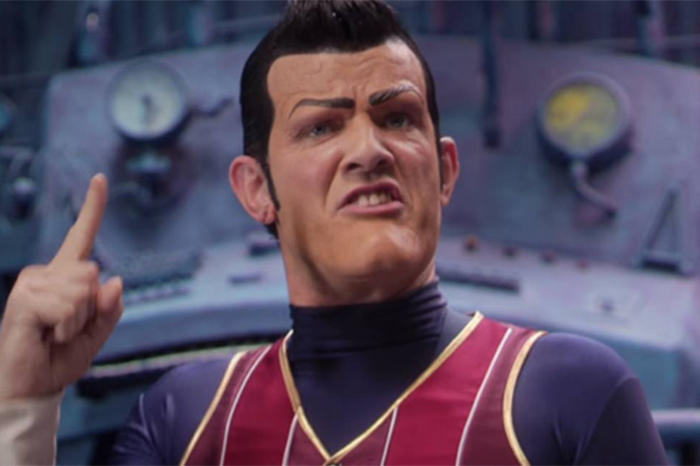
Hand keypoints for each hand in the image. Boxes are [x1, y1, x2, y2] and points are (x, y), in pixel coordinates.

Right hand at [0, 174, 122, 400]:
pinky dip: (66, 327)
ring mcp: (32, 283)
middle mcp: (46, 273)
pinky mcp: (24, 298)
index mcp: (66, 276)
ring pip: (83, 290)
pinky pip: (69, 305)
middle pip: (94, 273)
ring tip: (55, 333)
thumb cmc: (60, 358)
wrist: (32, 386)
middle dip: (91, 309)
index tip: (100, 178)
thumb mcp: (97, 333)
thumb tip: (115, 279)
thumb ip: (110, 308)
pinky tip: (46, 335)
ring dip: (78, 320)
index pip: (82, 236)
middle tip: (66, 329)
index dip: (92, 208)